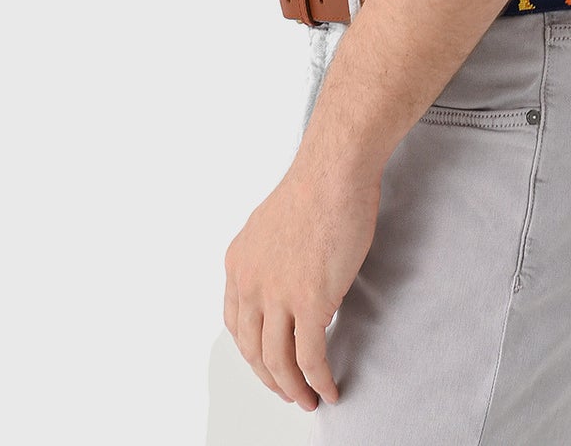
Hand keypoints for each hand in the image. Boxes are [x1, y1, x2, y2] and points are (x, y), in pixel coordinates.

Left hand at [223, 161, 381, 409]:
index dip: (252, 352)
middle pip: (253, 350)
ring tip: (310, 399)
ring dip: (294, 389)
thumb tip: (293, 287)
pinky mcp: (310, 301)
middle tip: (289, 393)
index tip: (268, 365)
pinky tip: (329, 388)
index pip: (236, 325)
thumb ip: (272, 260)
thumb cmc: (316, 187)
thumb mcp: (272, 226)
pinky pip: (311, 356)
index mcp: (238, 263)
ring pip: (279, 362)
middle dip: (272, 379)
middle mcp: (250, 283)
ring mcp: (278, 294)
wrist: (334, 170)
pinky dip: (319, 379)